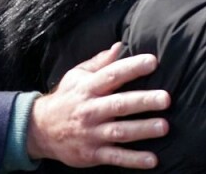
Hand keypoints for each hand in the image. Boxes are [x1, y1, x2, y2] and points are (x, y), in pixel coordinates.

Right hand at [27, 42, 170, 168]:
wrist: (38, 130)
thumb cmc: (66, 98)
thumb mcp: (77, 76)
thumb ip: (100, 62)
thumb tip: (120, 45)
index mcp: (89, 88)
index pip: (112, 75)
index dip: (132, 67)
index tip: (153, 61)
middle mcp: (90, 110)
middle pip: (119, 105)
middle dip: (143, 101)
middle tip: (166, 98)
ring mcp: (91, 133)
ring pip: (119, 132)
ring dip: (142, 130)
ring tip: (164, 127)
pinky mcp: (92, 154)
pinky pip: (115, 157)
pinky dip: (133, 160)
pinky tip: (152, 160)